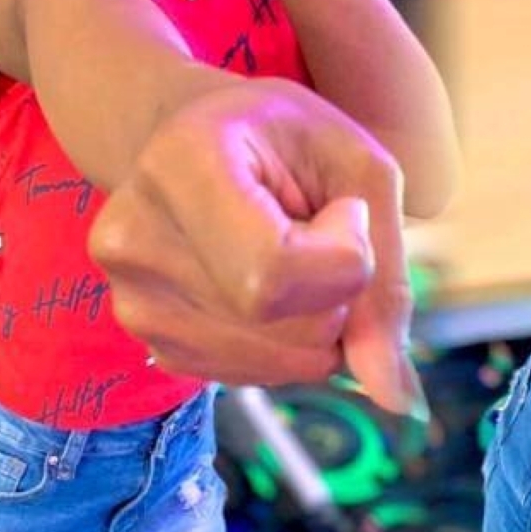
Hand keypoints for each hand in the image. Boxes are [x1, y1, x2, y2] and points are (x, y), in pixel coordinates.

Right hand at [89, 78, 426, 417]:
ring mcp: (132, 297)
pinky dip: (289, 343)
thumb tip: (397, 398)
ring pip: (276, 363)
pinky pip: (254, 376)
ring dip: (319, 325)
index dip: (344, 260)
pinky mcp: (147, 339)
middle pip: (283, 328)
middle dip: (340, 298)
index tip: (346, 210)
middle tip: (320, 231)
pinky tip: (268, 284)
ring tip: (289, 250)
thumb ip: (384, 277)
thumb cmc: (288, 137)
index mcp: (181, 163)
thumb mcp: (358, 170)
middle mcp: (133, 235)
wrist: (203, 133)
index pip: (273, 273)